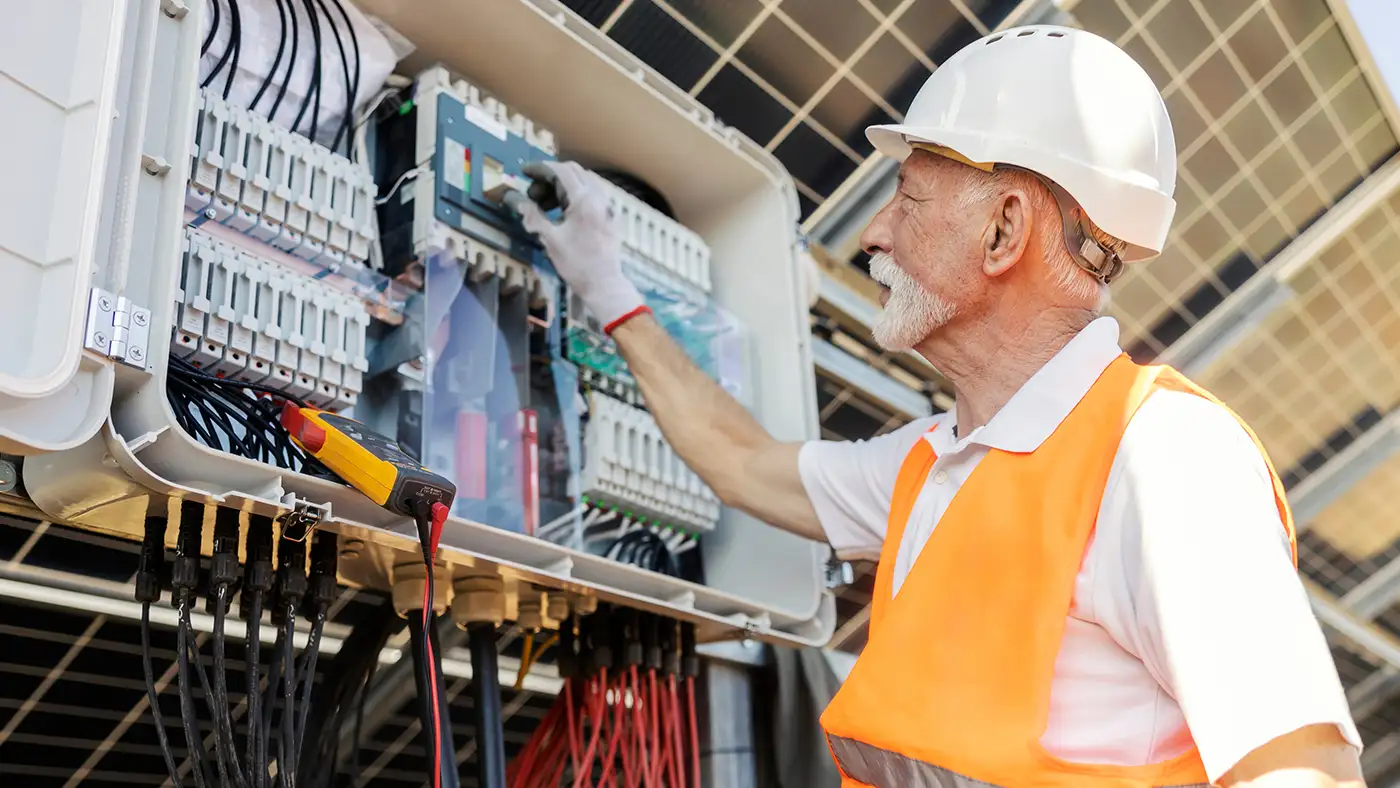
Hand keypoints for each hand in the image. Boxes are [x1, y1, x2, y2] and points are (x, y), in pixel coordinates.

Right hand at [516, 161, 643, 328]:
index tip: (523, 172)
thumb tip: (513, 199)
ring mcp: (606, 205)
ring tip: (544, 205)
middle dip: (549, 177)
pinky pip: (590, 193)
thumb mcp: (550, 239)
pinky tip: (561, 212)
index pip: (560, 171)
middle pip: (573, 171)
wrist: (604, 284)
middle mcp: (598, 197)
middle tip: (533, 194)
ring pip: (582, 181)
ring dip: (561, 185)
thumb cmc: (577, 264)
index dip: (539, 168)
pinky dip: (573, 194)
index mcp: (584, 200)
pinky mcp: (609, 215)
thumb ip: (532, 215)